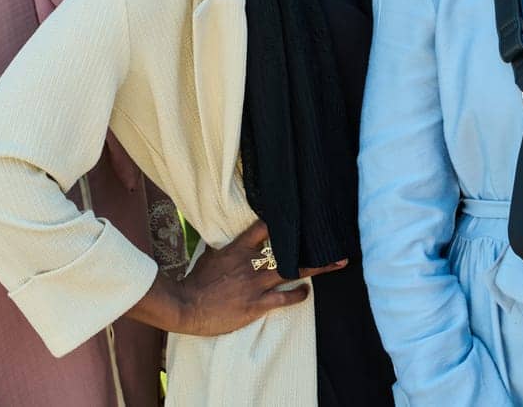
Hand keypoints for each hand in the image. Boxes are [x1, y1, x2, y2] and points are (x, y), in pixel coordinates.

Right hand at [127, 221, 345, 336]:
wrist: (187, 306)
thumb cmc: (197, 282)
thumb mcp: (210, 257)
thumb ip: (224, 247)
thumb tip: (227, 238)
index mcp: (238, 248)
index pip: (265, 227)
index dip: (283, 221)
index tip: (301, 216)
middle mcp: (251, 263)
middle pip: (287, 249)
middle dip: (311, 245)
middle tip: (333, 240)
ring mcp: (256, 283)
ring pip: (293, 271)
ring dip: (316, 267)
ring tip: (336, 263)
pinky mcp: (258, 303)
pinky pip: (284, 297)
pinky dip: (298, 294)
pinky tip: (306, 292)